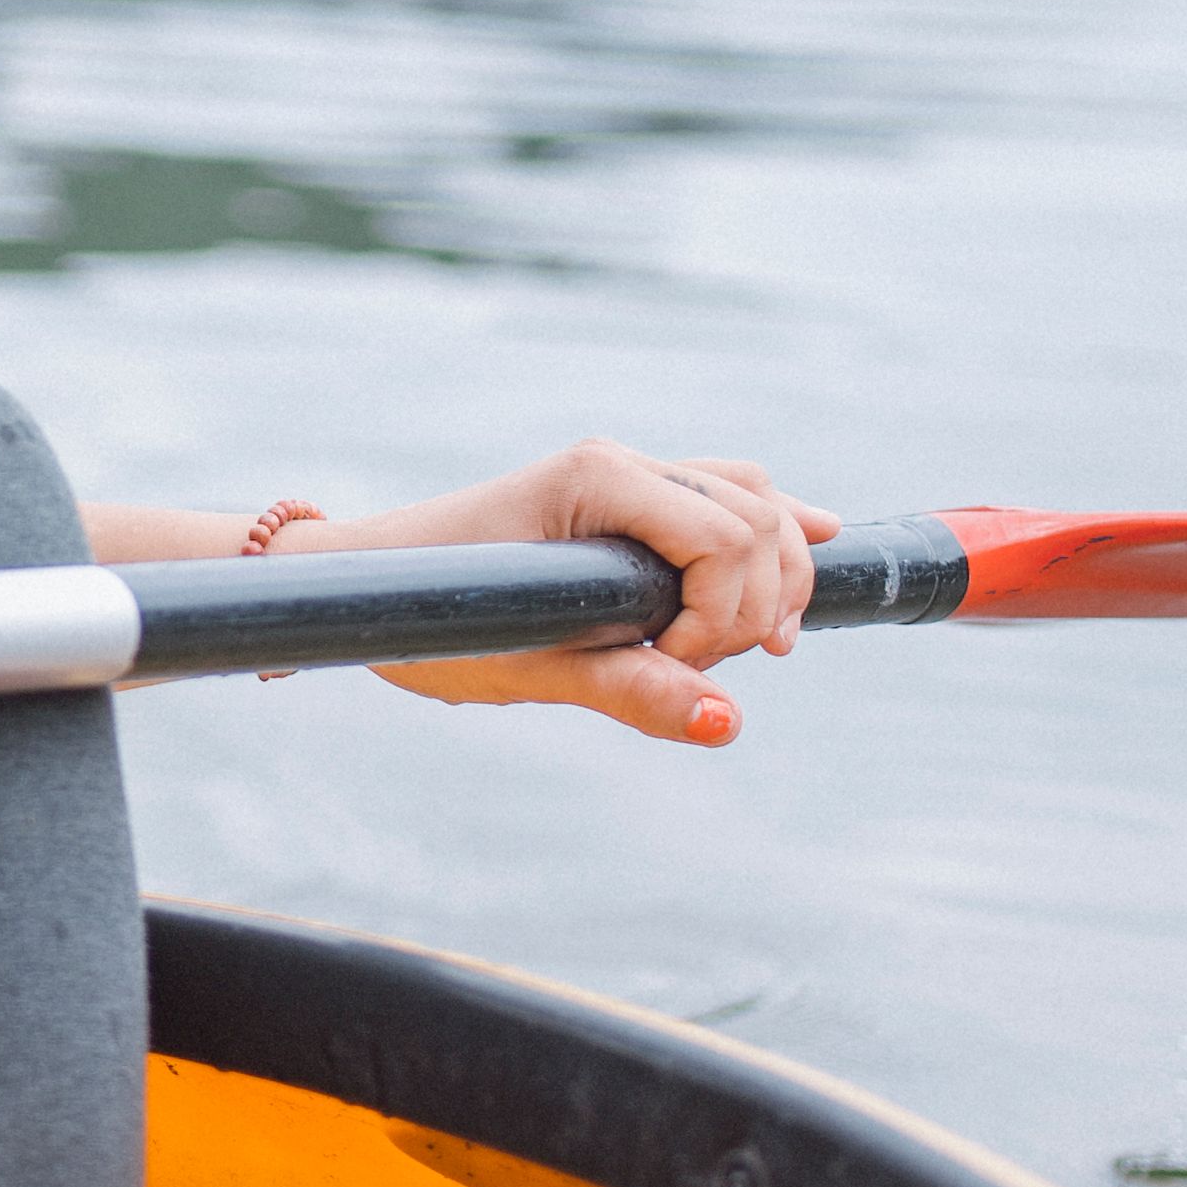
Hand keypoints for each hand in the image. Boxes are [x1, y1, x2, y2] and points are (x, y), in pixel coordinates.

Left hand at [295, 441, 837, 746]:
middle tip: (693, 668)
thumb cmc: (435, 623)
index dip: (721, 615)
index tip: (670, 666)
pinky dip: (770, 530)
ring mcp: (626, 475)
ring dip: (769, 576)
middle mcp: (619, 462)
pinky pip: (724, 497)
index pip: (726, 533)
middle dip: (752, 604)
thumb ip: (632, 692)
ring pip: (752, 500)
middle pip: (755, 515)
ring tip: (744, 647)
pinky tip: (817, 541)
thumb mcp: (531, 668)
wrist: (370, 591)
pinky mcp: (629, 500)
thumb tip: (725, 723)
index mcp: (595, 479)